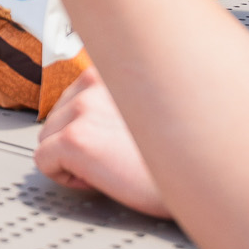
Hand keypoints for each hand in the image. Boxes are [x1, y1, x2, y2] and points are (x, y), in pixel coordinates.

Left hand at [34, 67, 171, 218]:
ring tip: (111, 166)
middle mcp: (95, 82)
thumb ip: (118, 99)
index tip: (110, 138)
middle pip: (56, 117)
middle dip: (78, 140)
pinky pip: (43, 161)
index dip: (89, 124)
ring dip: (71, 157)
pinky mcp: (75, 139)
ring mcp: (83, 108)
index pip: (75, 95)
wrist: (204, 178)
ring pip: (47, 137)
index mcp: (113, 69)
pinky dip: (64, 176)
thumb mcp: (152, 107)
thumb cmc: (185, 151)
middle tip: (115, 157)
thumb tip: (90, 115)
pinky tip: (97, 178)